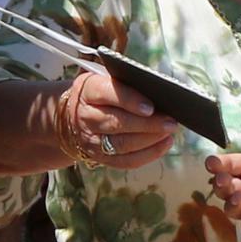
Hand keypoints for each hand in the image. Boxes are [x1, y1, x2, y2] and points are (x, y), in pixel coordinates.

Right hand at [52, 64, 176, 171]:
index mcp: (87, 90)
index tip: (150, 107)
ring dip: (150, 140)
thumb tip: (159, 92)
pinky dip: (148, 154)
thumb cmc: (99, 94)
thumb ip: (126, 84)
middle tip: (170, 122)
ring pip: (122, 144)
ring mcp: (91, 140)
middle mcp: (86, 117)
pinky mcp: (99, 157)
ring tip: (169, 132)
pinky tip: (164, 144)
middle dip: (148, 124)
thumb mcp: (104, 80)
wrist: (70, 116)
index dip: (129, 101)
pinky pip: (125, 161)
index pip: (108, 94)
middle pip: (118, 122)